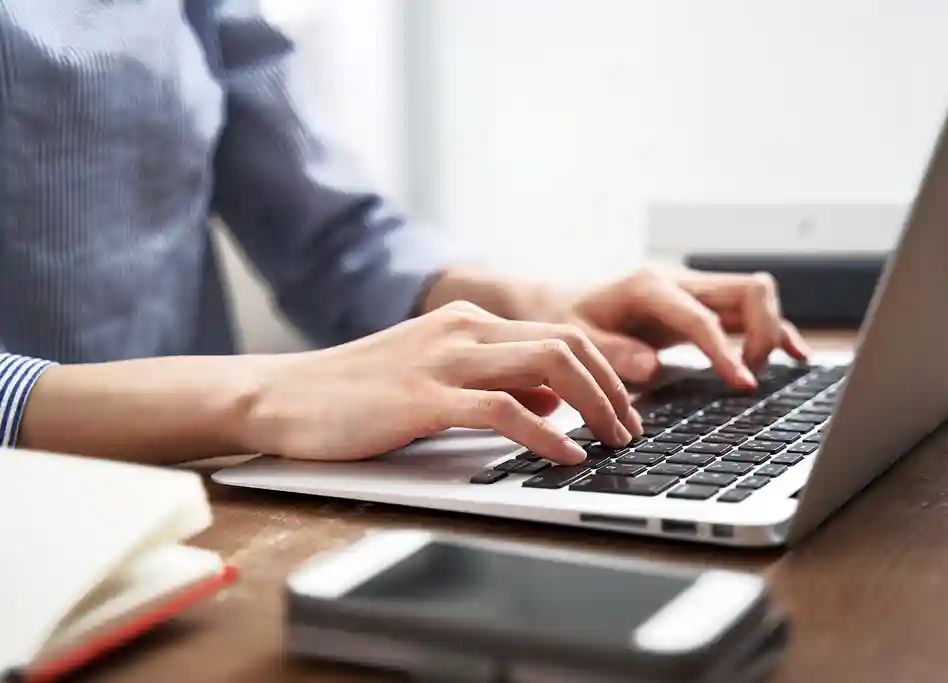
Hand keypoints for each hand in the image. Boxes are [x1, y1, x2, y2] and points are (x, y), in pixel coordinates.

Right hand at [243, 302, 642, 463]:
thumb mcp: (436, 378)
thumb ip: (494, 383)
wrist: (283, 396)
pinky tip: (565, 454)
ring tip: (613, 440)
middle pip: (566, 343)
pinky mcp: (422, 397)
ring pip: (546, 366)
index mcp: (468, 322)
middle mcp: (462, 330)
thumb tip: (551, 402)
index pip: (559, 333)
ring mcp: (443, 359)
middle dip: (611, 387)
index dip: (603, 371)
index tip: (622, 408)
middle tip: (629, 428)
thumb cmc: (357, 394)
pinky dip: (545, 433)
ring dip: (593, 405)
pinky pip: (503, 409)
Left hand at [563, 266, 810, 386]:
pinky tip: (793, 354)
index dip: (726, 351)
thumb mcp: (574, 337)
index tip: (743, 384)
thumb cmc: (566, 318)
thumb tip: (650, 368)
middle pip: (749, 290)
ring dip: (771, 332)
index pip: (702, 317)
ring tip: (760, 374)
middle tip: (747, 378)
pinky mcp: (702, 304)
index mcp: (649, 286)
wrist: (562, 300)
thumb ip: (610, 352)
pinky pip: (749, 311)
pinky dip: (773, 331)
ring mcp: (694, 290)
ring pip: (756, 295)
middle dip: (763, 333)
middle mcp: (679, 280)